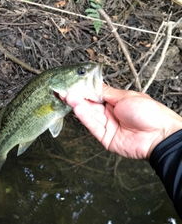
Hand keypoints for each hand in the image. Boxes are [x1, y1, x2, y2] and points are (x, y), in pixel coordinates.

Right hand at [65, 84, 181, 158]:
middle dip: (78, 98)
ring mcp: (107, 126)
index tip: (73, 85)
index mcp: (117, 102)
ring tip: (68, 97)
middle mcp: (110, 113)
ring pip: (90, 115)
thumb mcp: (127, 97)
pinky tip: (77, 109)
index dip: (85, 90)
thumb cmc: (148, 113)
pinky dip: (84, 118)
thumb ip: (108, 93)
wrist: (158, 134)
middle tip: (65, 91)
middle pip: (90, 105)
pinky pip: (93, 126)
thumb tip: (95, 86)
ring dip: (79, 106)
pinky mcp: (105, 138)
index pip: (96, 95)